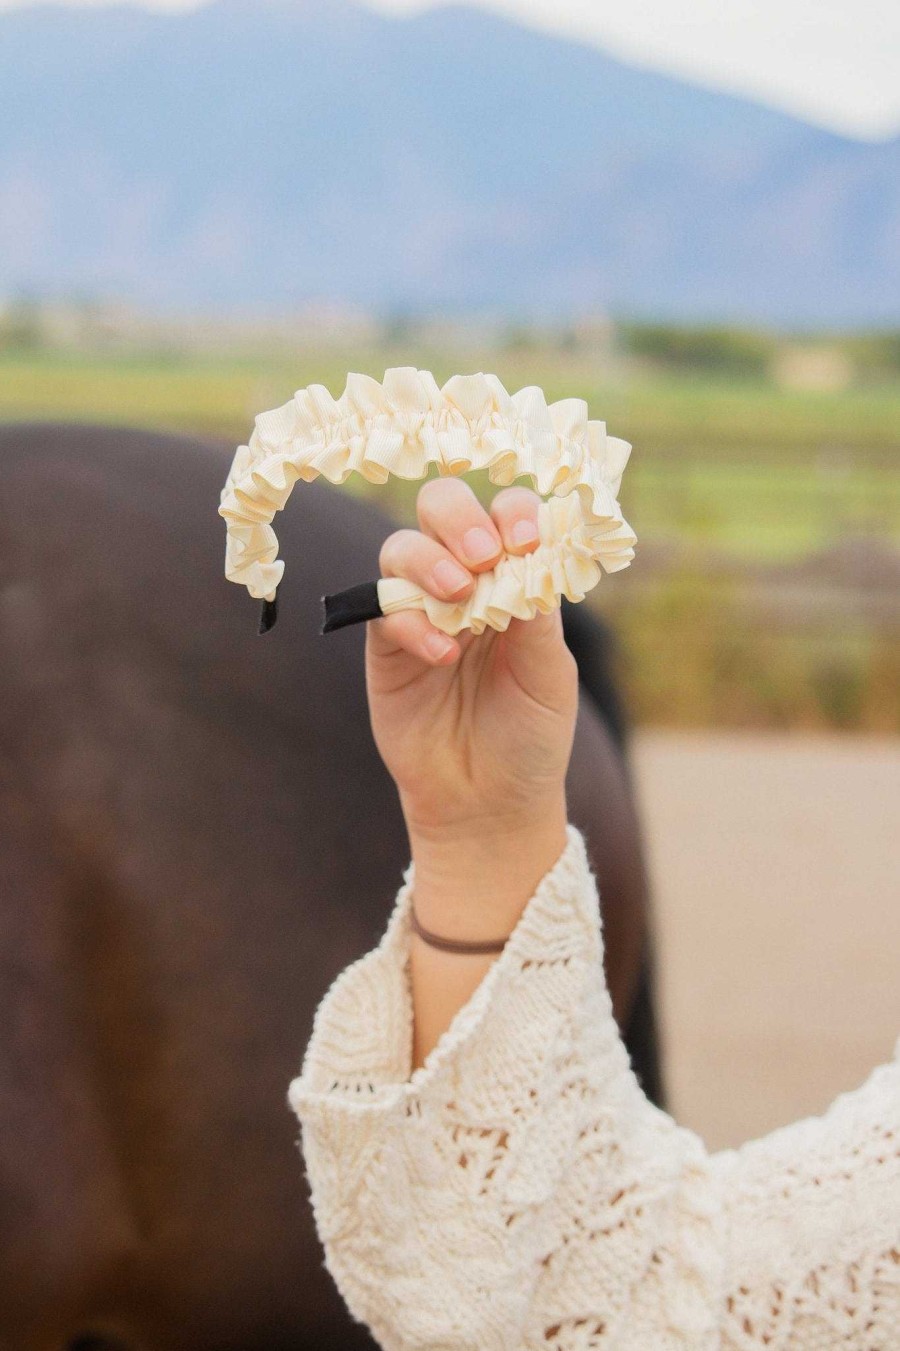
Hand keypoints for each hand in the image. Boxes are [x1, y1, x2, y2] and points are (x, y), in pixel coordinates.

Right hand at [365, 477, 578, 841]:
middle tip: (483, 554)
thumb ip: (537, 612)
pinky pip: (382, 609)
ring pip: (402, 547)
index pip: (508, 514)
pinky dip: (410, 622)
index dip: (514, 513)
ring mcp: (421, 609)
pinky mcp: (386, 647)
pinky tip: (442, 655)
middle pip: (442, 507)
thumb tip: (528, 556)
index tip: (526, 542)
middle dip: (460, 517)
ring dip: (430, 561)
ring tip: (460, 600)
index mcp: (514, 577)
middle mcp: (465, 581)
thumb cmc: (529, 735)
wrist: (489, 803)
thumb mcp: (550, 673)